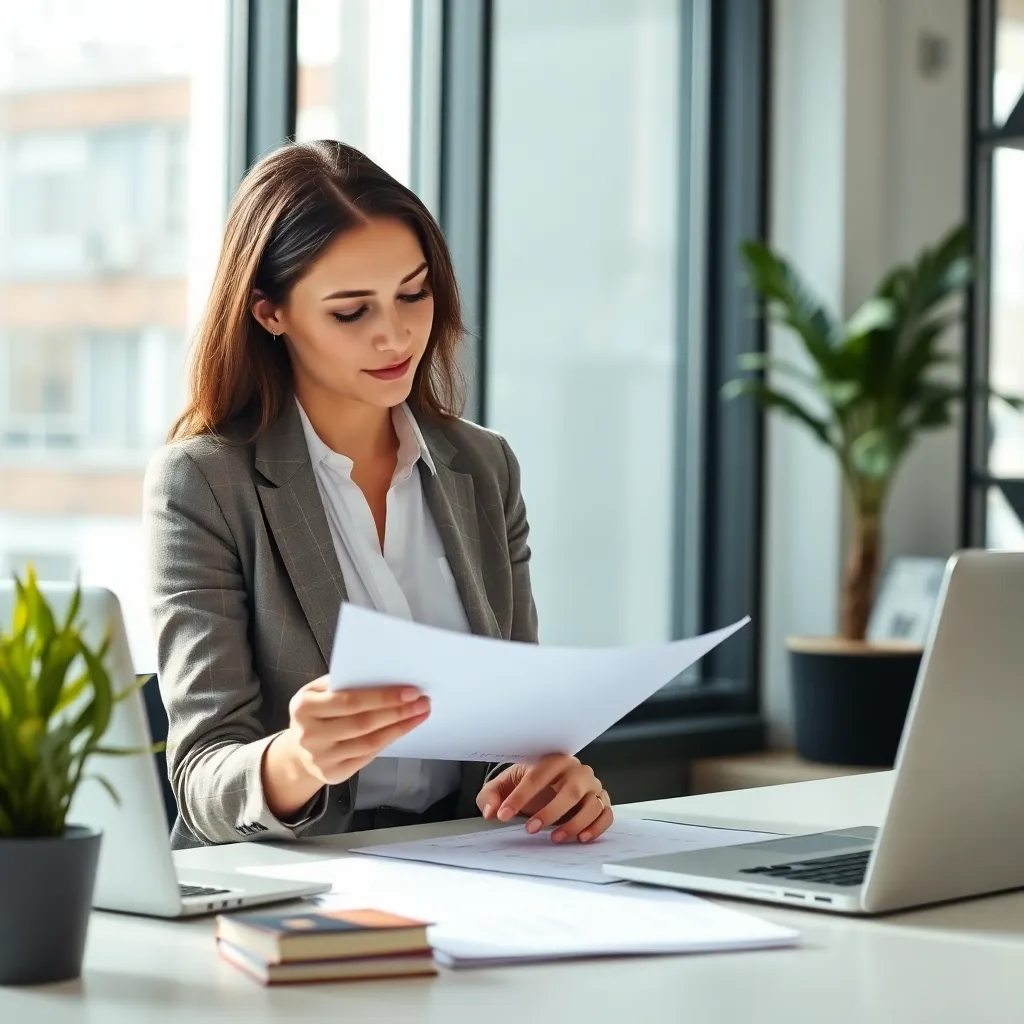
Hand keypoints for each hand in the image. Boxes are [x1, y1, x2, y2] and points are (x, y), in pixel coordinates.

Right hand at [263, 676, 430, 817]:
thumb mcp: (316, 692)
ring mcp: (321, 757)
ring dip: (399, 727)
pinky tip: (403, 729)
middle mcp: (310, 734)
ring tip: (419, 714)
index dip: (383, 697)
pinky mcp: (333, 774)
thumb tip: (383, 675)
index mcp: (304, 707)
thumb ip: (342, 683)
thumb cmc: (315, 713)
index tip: (410, 691)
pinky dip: (388, 740)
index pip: (350, 701)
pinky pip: (367, 756)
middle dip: (397, 712)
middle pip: (362, 723)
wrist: (298, 751)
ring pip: (369, 742)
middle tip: (422, 702)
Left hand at [476, 754, 612, 843]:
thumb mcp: (504, 786)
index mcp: (552, 760)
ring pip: (591, 804)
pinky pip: (606, 815)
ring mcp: (592, 786)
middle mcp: (576, 770)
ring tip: (554, 838)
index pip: (537, 776)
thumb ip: (491, 796)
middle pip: (570, 790)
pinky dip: (597, 828)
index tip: (504, 815)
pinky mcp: (601, 801)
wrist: (545, 785)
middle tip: (530, 828)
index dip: (519, 797)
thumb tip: (491, 811)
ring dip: (574, 823)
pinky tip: (580, 838)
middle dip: (550, 812)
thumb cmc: (527, 783)